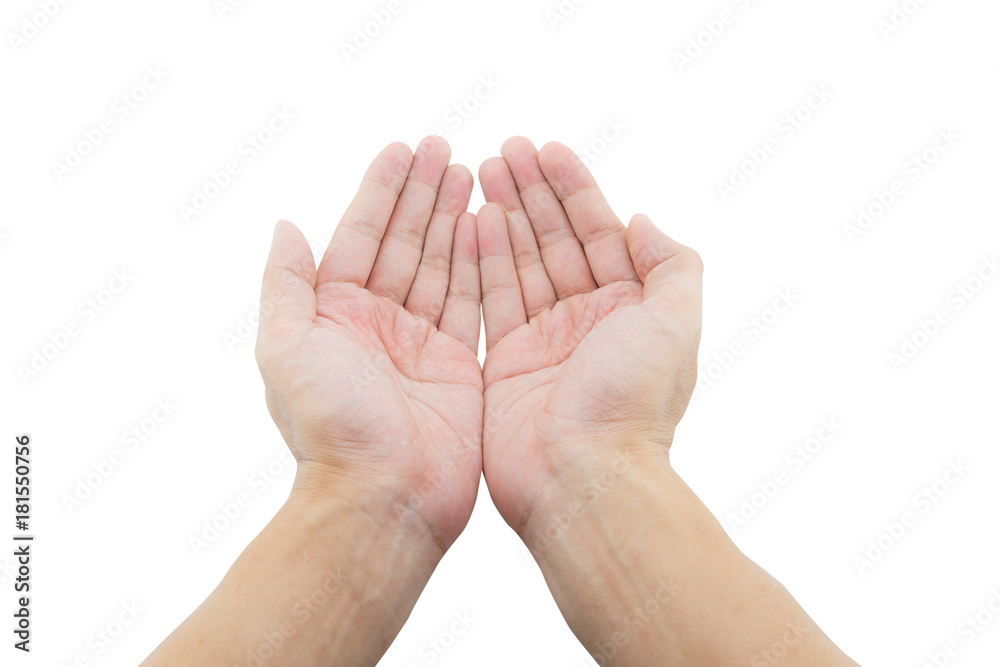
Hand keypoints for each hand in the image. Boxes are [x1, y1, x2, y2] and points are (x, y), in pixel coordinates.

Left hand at [255, 136, 482, 549]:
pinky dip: (478, 263)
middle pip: (403, 243)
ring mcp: (419, 344)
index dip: (382, 191)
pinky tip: (487, 226)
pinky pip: (470, 302)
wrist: (381, 497)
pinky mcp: (458, 366)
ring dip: (452, 219)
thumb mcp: (286, 346)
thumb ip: (285, 283)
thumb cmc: (329, 426)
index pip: (361, 236)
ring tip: (470, 172)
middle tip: (444, 147)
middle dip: (422, 194)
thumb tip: (285, 225)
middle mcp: (377, 324)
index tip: (404, 150)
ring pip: (440, 266)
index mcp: (333, 315)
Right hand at [476, 137, 703, 545]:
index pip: (599, 231)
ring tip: (483, 171)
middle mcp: (588, 319)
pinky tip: (474, 221)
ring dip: (505, 215)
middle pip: (556, 240)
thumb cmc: (631, 403)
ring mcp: (545, 339)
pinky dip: (484, 259)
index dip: (575, 188)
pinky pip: (493, 298)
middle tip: (507, 148)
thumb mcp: (675, 323)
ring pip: (521, 262)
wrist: (581, 476)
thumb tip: (642, 220)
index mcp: (630, 308)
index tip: (548, 149)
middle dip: (533, 192)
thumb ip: (670, 265)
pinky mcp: (508, 360)